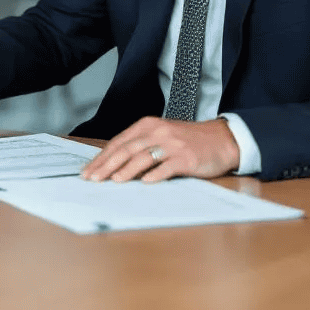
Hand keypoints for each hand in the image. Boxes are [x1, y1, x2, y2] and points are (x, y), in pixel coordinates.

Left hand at [80, 117, 238, 182]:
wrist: (221, 139)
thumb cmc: (187, 141)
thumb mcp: (160, 137)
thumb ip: (139, 147)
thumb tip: (113, 165)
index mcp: (147, 126)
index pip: (118, 143)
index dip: (101, 157)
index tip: (87, 171)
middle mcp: (157, 132)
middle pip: (126, 149)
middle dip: (106, 165)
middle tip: (93, 178)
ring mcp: (172, 145)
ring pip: (143, 157)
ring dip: (126, 170)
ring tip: (113, 181)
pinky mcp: (186, 158)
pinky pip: (167, 167)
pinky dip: (155, 175)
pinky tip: (145, 182)